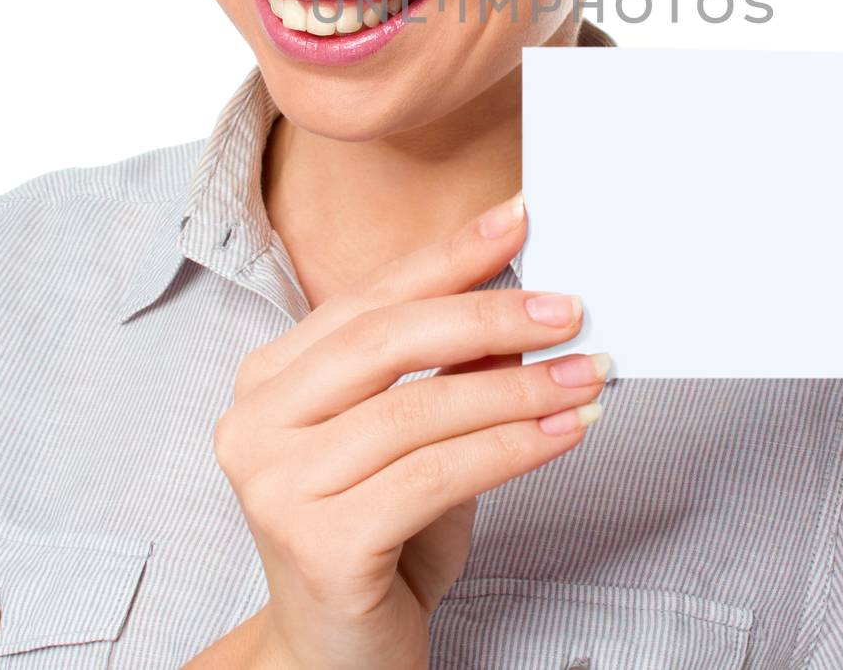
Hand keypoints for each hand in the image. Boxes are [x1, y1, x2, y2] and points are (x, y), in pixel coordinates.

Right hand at [210, 191, 609, 669]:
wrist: (339, 658)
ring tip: (588, 374)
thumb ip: (448, 367)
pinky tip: (567, 432)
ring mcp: (276, 486)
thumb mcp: (417, 436)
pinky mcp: (318, 543)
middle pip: (385, 342)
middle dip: (489, 314)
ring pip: (417, 410)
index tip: (520, 216)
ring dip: (518, 388)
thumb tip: (526, 300)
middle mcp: (254, 424)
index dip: (448, 256)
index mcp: (269, 379)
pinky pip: (434, 476)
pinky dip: (512, 449)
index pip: (369, 299)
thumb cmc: (382, 536)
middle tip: (568, 307)